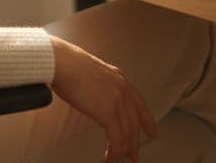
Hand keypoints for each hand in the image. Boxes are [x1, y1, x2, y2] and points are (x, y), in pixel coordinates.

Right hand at [49, 36, 157, 161]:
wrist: (62, 63)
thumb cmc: (67, 64)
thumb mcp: (92, 72)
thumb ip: (99, 84)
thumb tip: (93, 95)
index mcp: (119, 79)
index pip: (140, 104)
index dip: (148, 121)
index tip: (153, 132)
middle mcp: (122, 89)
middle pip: (135, 122)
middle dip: (135, 142)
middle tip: (134, 155)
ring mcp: (117, 100)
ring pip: (127, 132)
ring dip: (124, 149)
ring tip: (119, 159)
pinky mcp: (107, 112)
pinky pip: (116, 138)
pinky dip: (114, 151)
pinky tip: (110, 157)